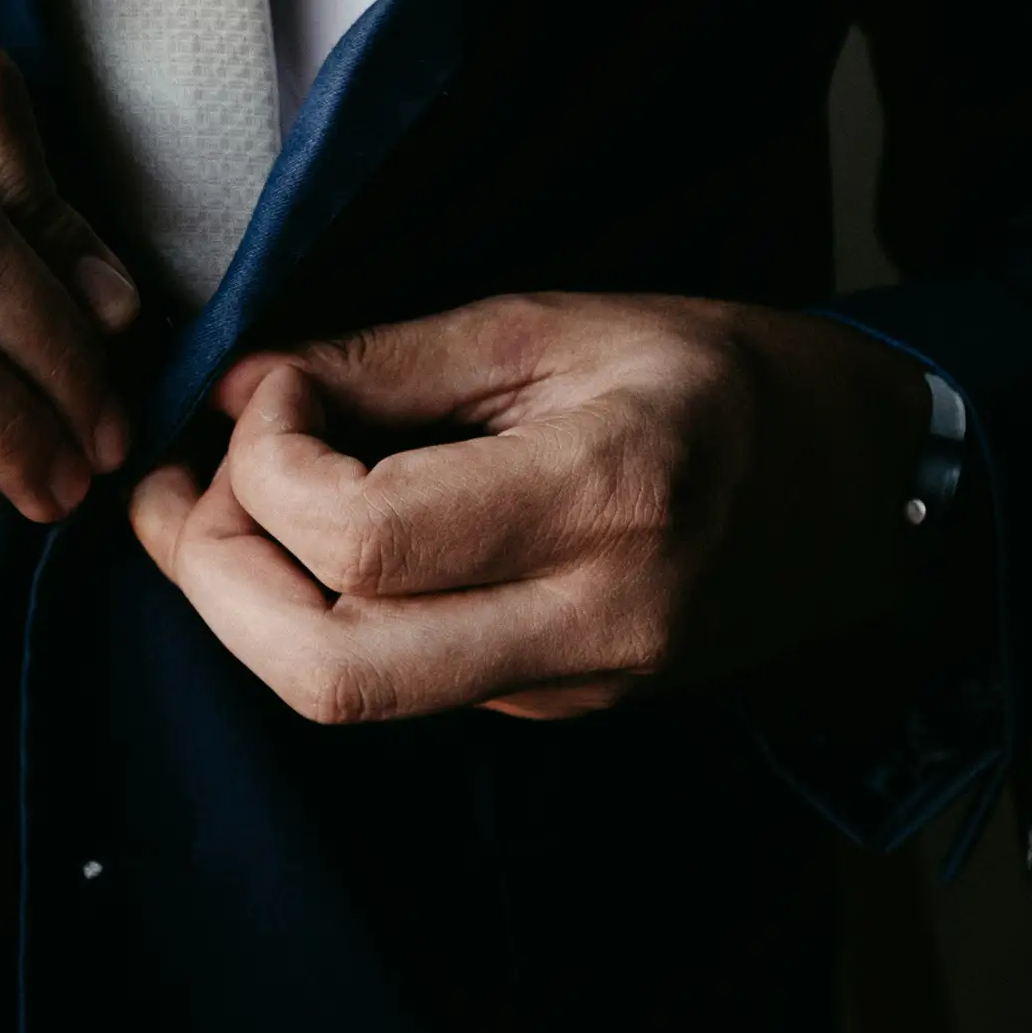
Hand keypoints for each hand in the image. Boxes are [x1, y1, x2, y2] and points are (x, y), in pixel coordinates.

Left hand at [129, 293, 930, 720]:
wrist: (852, 491)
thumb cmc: (712, 378)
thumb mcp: (553, 323)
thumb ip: (383, 361)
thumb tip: (236, 390)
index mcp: (603, 498)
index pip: (361, 543)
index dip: (263, 469)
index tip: (264, 395)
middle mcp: (586, 621)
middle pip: (325, 672)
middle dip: (209, 576)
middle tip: (178, 484)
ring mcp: (565, 687)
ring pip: (338, 696)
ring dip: (237, 605)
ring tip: (213, 505)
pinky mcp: (543, 708)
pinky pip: (384, 685)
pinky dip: (303, 617)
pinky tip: (297, 541)